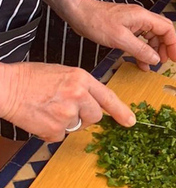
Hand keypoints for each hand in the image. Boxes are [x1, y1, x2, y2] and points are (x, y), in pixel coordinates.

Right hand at [0, 62, 135, 141]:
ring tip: (50, 109)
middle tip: (68, 109)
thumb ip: (81, 87)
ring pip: (76, 126)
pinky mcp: (54, 128)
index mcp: (82, 78)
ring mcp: (67, 113)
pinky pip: (59, 136)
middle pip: (95, 116)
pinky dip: (50, 131)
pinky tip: (41, 117)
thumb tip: (91, 102)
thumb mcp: (64, 73)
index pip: (108, 97)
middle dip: (86, 117)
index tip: (130, 121)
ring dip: (66, 122)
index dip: (121, 111)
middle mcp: (78, 95)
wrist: (7, 87)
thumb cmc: (31, 78)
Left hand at [66, 0, 175, 70]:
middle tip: (164, 63)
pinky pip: (140, 38)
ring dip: (153, 50)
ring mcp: (134, 21)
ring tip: (150, 65)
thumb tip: (156, 59)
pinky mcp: (125, 26)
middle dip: (165, 47)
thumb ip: (140, 49)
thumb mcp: (120, 39)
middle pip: (162, 32)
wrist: (78, 13)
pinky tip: (138, 60)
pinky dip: (142, 49)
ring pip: (151, 36)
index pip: (167, 29)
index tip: (174, 59)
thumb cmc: (97, 22)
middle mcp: (142, 17)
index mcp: (144, 17)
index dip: (173, 44)